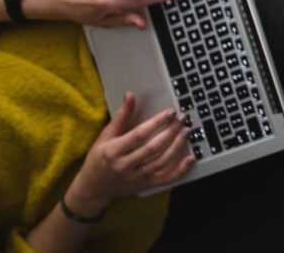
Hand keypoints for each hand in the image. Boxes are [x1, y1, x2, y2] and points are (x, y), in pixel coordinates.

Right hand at [65, 92, 195, 215]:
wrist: (93, 188)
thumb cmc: (98, 159)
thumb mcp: (105, 136)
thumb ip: (121, 116)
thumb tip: (130, 96)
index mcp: (113, 151)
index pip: (138, 135)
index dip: (156, 123)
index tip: (169, 112)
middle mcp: (125, 166)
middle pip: (153, 148)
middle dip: (170, 132)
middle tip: (182, 119)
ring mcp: (136, 178)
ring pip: (161, 162)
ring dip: (177, 147)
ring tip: (186, 132)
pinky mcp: (144, 186)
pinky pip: (165, 179)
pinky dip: (179, 170)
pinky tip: (190, 159)